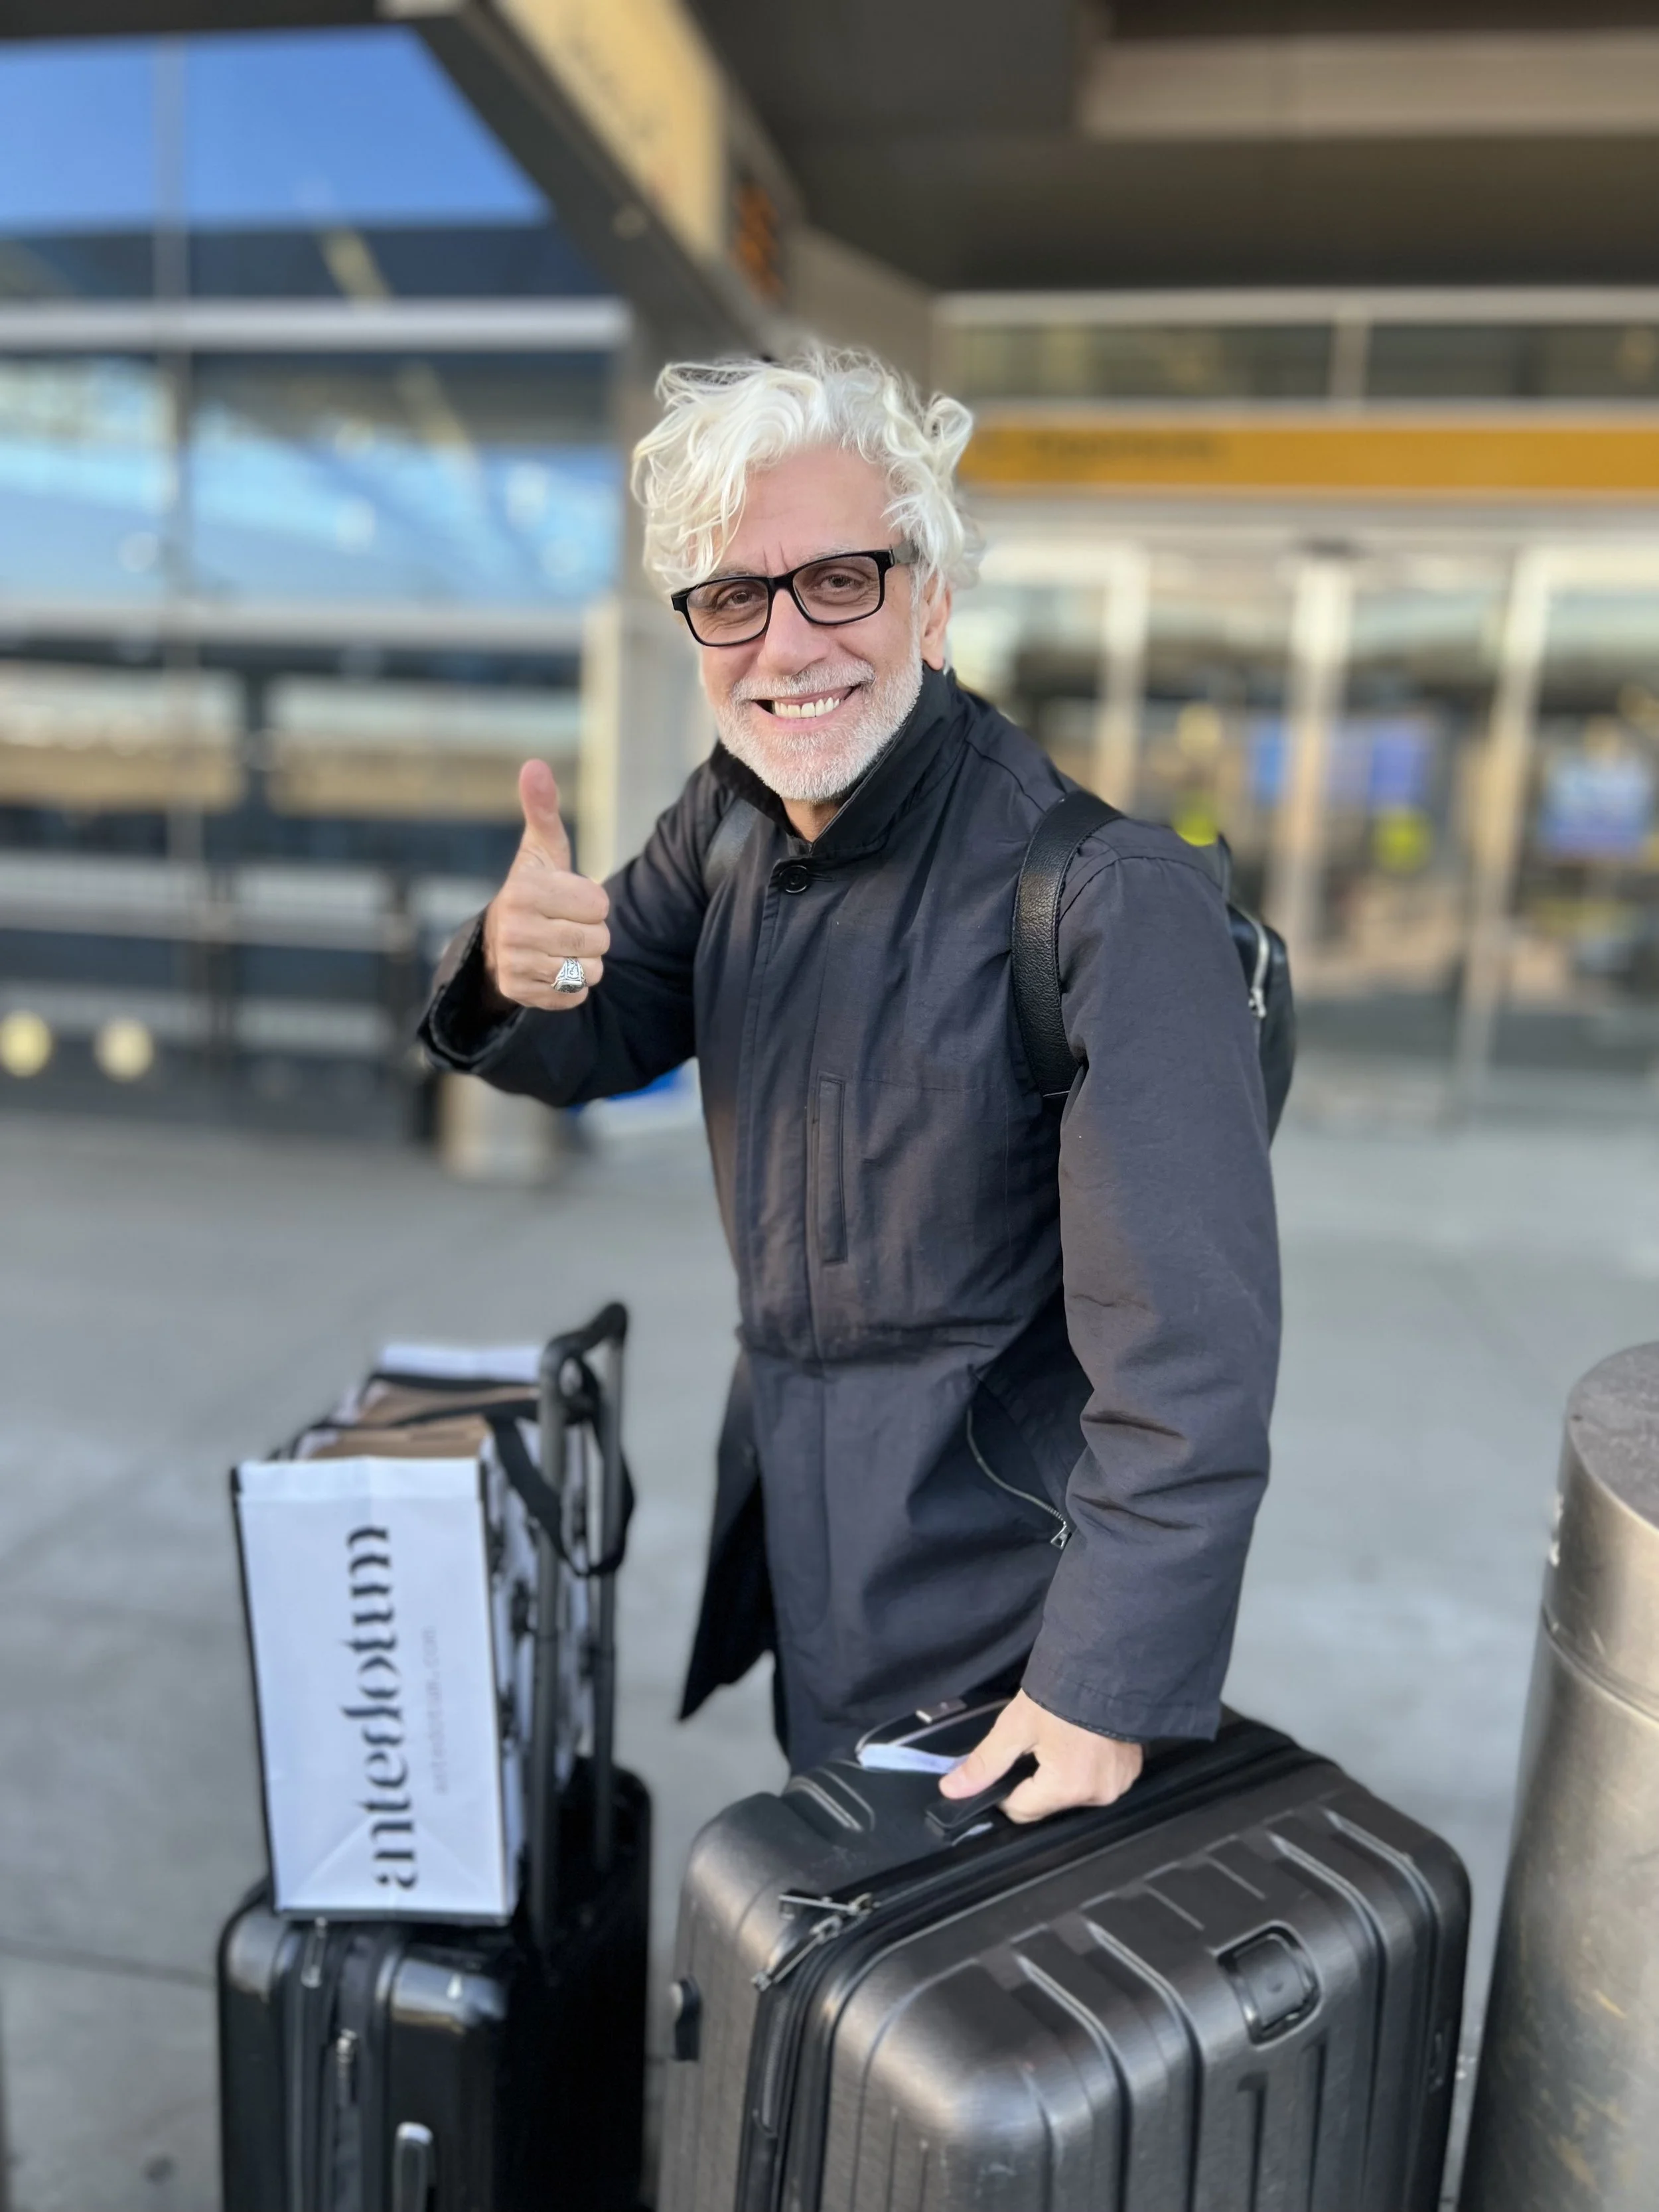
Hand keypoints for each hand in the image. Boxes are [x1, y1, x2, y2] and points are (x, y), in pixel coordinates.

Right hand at [482, 762, 609, 1011]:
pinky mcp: (522, 994)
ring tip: (559, 946)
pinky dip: (571, 986)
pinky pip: (576, 995)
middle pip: (599, 939)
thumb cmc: (534, 890)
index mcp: (525, 891)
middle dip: (592, 933)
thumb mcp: (540, 850)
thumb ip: (542, 809)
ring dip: (584, 960)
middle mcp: (516, 929)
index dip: (592, 901)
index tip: (568, 898)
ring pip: (591, 970)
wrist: (497, 943)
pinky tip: (551, 968)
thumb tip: (534, 764)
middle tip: (566, 924)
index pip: (599, 903)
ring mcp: (517, 964)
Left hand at [938, 1690, 1143, 1823]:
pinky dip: (1086, 1769)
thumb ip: (984, 1763)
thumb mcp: (1015, 1726)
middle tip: (1036, 1745)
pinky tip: (1082, 1744)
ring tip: (1061, 1741)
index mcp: (1067, 1787)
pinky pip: (1097, 1782)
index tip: (1008, 1761)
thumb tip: (951, 1790)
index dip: (1006, 1790)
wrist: (1105, 1664)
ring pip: (1072, 1795)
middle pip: (1048, 1804)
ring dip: (1062, 1777)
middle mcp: (1097, 1794)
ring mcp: (1118, 1784)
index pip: (1021, 1811)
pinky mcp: (1130, 1772)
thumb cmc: (1059, 1693)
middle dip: (1035, 1781)